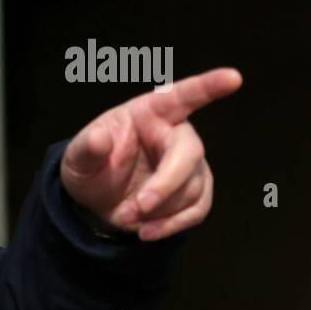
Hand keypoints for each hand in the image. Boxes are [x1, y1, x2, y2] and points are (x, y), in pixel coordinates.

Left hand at [59, 67, 241, 241]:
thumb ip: (86, 149)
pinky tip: (147, 232)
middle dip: (165, 185)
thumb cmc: (91, 166)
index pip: (180, 95)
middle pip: (189, 154)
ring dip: (158, 210)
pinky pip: (197, 209)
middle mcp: (175, 133)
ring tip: (125, 217)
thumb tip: (98, 139)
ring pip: (191, 188)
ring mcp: (189, 163)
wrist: (96, 198)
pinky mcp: (194, 191)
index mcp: (149, 113)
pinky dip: (172, 225)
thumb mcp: (77, 159)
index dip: (207, 86)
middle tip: (137, 207)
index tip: (233, 77)